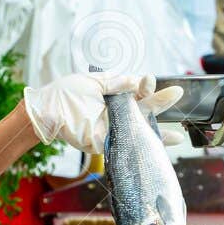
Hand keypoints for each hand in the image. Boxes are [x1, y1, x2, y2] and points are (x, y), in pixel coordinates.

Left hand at [23, 72, 184, 153]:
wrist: (46, 111)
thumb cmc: (65, 94)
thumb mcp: (93, 81)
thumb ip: (116, 82)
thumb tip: (137, 80)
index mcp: (113, 98)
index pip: (137, 93)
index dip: (147, 87)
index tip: (151, 80)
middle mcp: (115, 114)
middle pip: (143, 110)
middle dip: (160, 103)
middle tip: (177, 94)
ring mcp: (111, 129)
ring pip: (140, 129)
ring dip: (158, 131)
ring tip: (177, 132)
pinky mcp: (104, 142)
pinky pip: (127, 144)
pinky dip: (143, 145)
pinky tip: (158, 143)